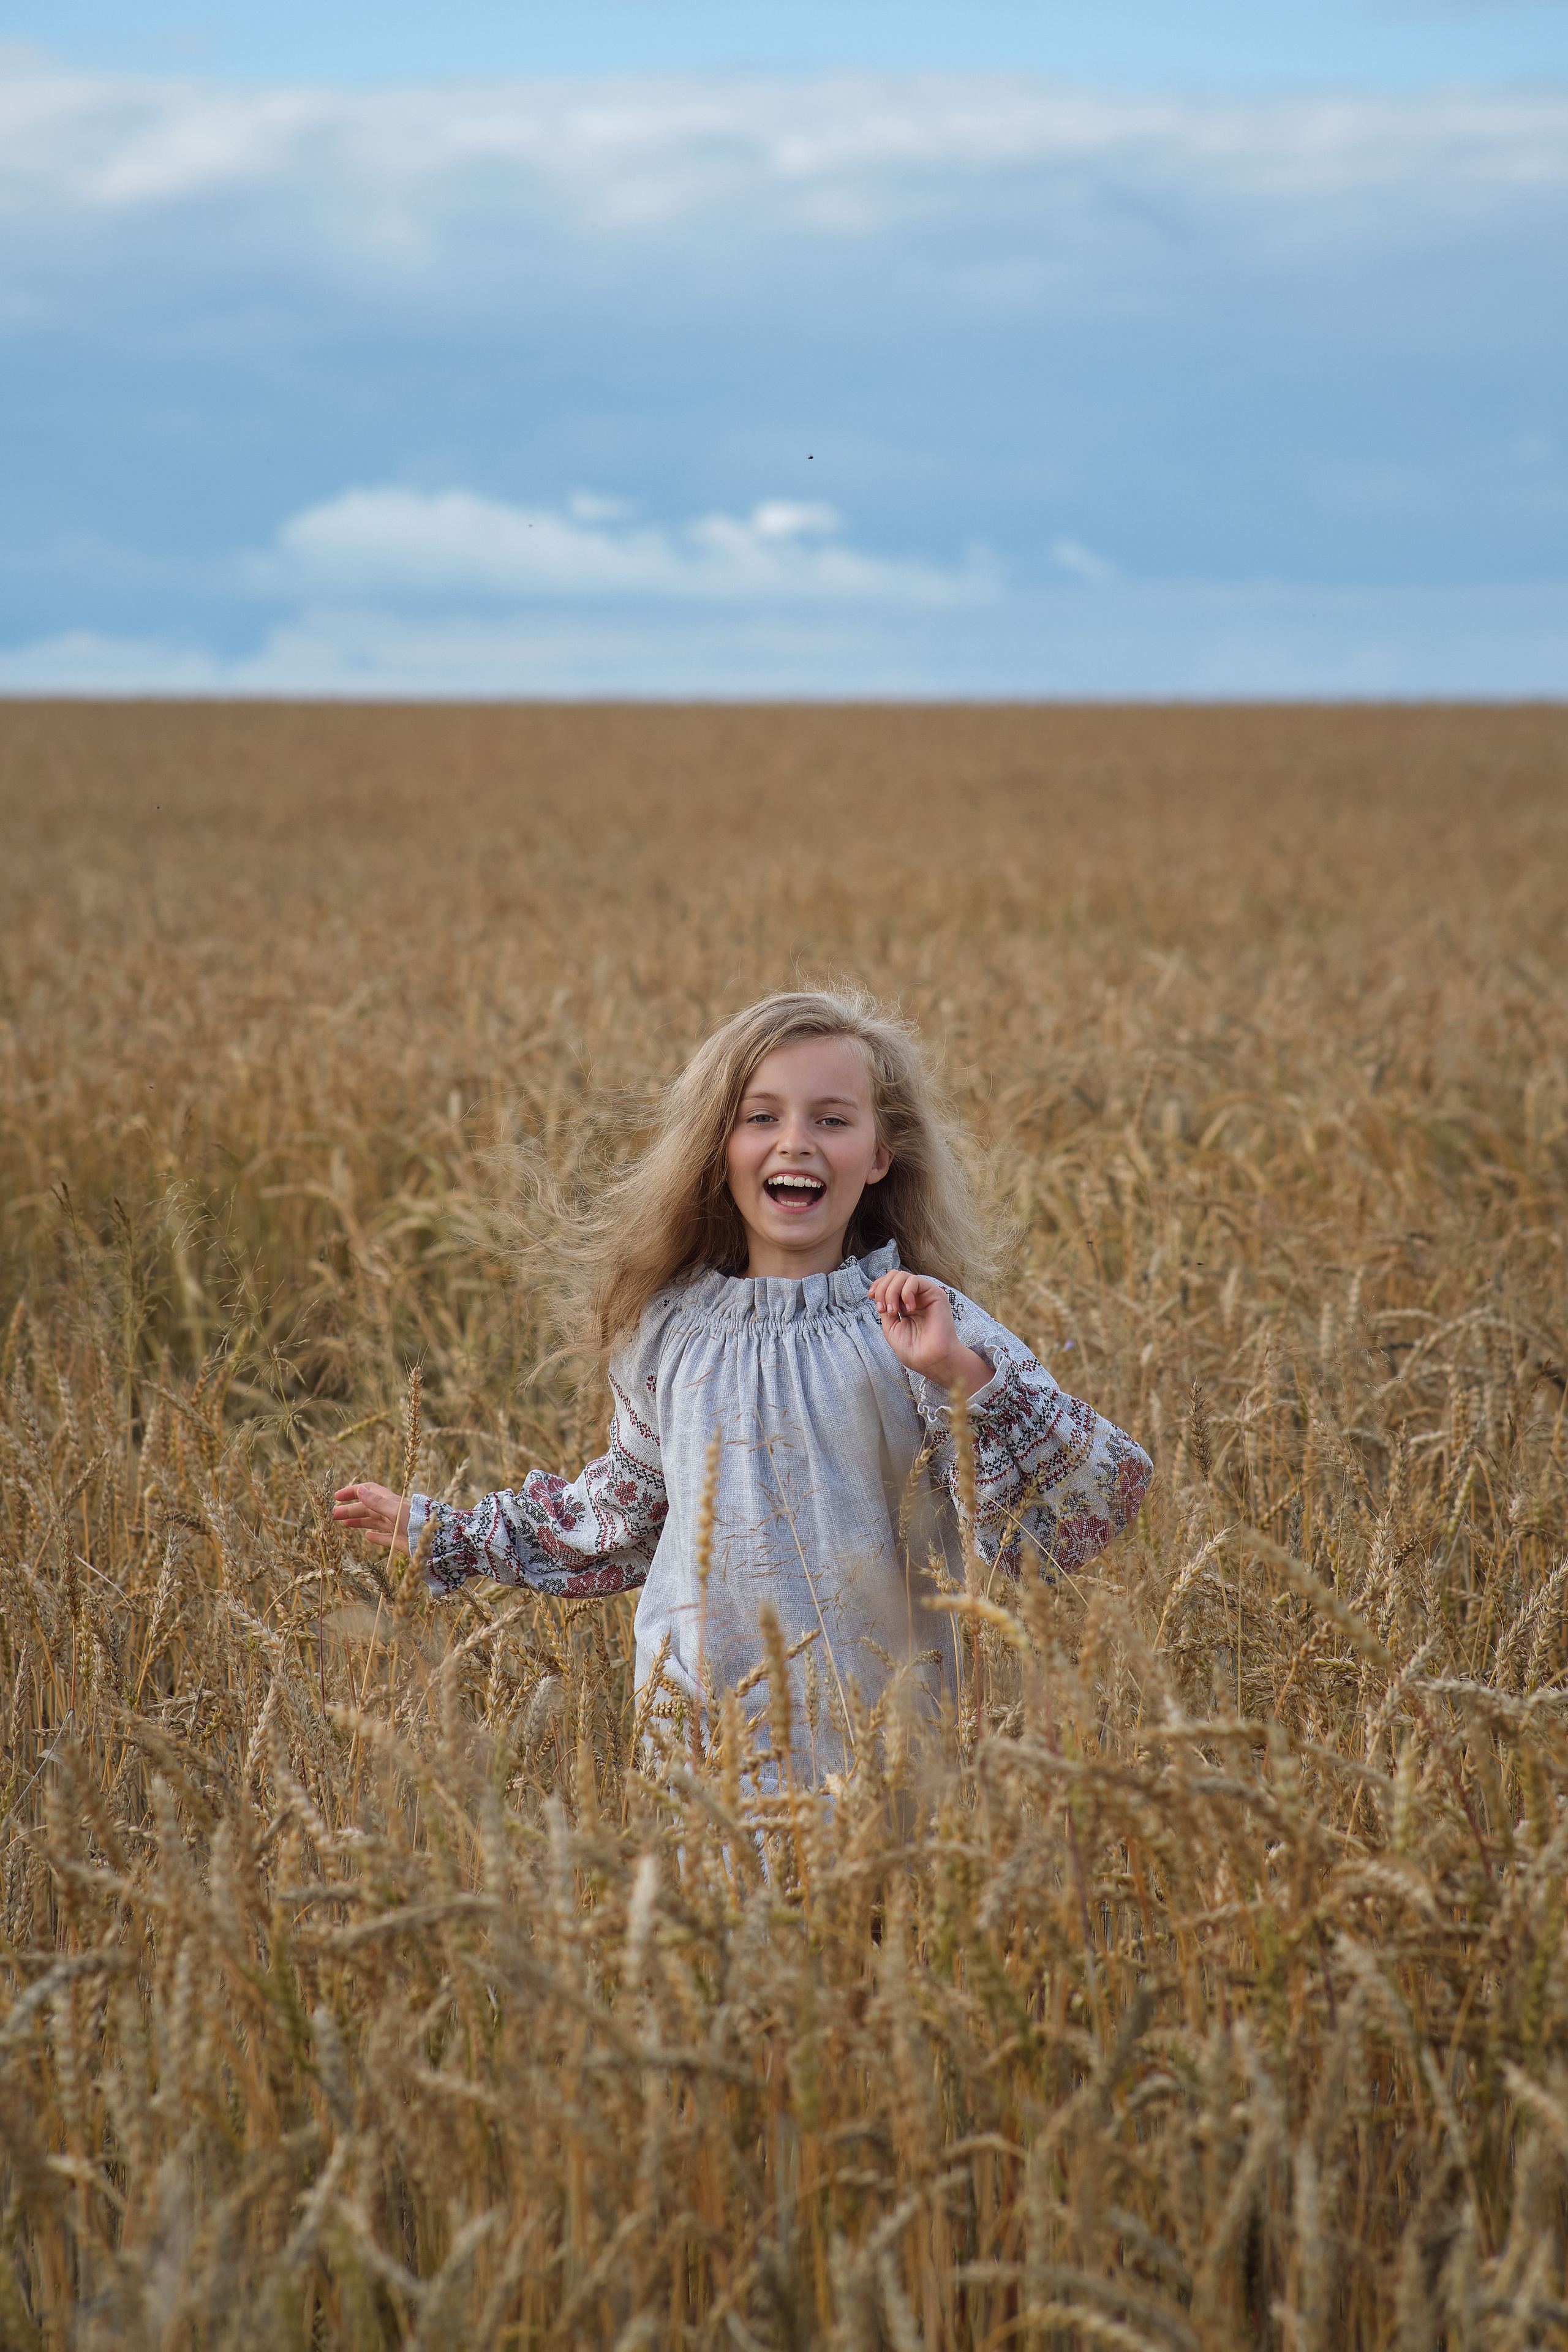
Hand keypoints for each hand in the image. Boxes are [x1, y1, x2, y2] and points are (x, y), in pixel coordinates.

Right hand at [332, 1481, 411, 1554]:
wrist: (439, 1540)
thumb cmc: (419, 1522)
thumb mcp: (396, 1510)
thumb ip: (377, 1502)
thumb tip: (359, 1490)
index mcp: (391, 1501)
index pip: (368, 1491)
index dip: (353, 1492)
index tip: (337, 1496)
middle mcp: (393, 1512)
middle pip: (367, 1508)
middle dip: (350, 1509)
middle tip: (332, 1515)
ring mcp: (396, 1526)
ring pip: (374, 1521)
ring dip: (358, 1521)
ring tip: (343, 1523)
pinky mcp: (400, 1541)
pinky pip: (385, 1538)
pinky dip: (375, 1536)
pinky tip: (367, 1536)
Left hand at [867, 1269, 992, 1395]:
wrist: (931, 1360)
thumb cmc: (914, 1350)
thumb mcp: (891, 1328)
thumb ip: (885, 1309)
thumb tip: (879, 1293)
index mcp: (905, 1305)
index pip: (889, 1283)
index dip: (878, 1285)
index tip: (871, 1297)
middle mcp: (915, 1298)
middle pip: (893, 1276)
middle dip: (882, 1289)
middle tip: (885, 1309)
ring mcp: (925, 1295)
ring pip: (902, 1275)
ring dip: (892, 1292)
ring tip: (895, 1311)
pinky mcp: (935, 1293)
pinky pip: (915, 1280)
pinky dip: (906, 1292)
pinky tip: (909, 1309)